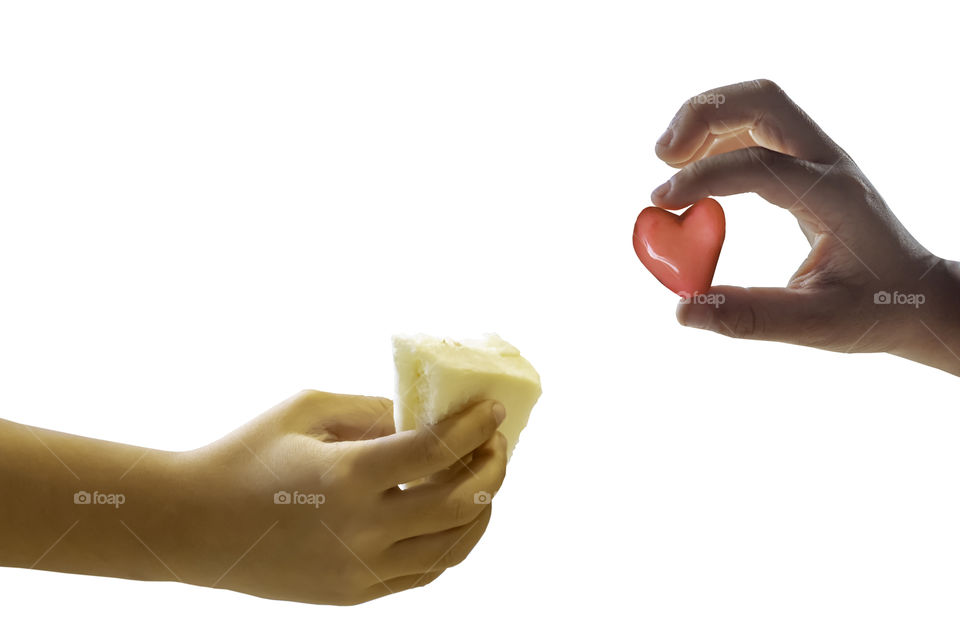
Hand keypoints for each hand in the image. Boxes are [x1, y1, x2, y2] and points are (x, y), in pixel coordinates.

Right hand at [178, 390, 507, 604]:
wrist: (192, 525)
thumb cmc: (245, 455)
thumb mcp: (307, 412)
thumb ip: (372, 411)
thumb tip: (426, 417)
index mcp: (345, 476)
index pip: (435, 452)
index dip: (473, 427)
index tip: (492, 410)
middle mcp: (358, 530)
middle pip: (457, 504)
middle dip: (491, 468)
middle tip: (496, 443)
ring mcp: (358, 570)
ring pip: (452, 548)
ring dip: (481, 510)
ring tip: (484, 479)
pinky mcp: (352, 594)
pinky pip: (424, 573)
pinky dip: (452, 544)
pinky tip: (456, 516)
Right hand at [651, 79, 959, 374]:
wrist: (915, 294)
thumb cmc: (873, 311)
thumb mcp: (815, 324)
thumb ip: (749, 317)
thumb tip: (685, 311)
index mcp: (835, 198)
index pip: (761, 164)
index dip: (704, 177)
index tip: (662, 203)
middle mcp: (829, 163)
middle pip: (763, 100)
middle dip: (703, 115)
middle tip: (662, 157)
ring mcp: (820, 157)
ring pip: (758, 103)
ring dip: (707, 119)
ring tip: (668, 161)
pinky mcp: (807, 163)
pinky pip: (758, 126)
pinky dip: (718, 135)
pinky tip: (696, 171)